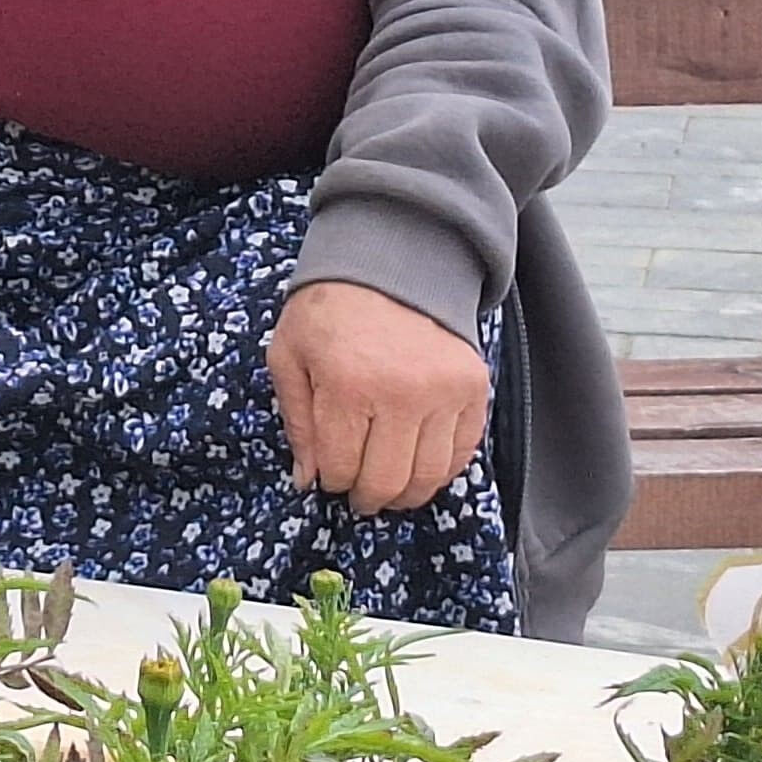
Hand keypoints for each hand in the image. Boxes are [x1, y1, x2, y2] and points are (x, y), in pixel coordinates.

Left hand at [267, 280, 490, 513]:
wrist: (389, 263)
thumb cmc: (330, 309)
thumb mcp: (288, 356)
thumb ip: (296, 421)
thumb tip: (308, 479)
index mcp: (347, 385)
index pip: (341, 467)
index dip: (331, 482)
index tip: (328, 479)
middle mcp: (401, 393)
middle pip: (387, 480)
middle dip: (366, 498)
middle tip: (358, 496)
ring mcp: (444, 392)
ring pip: (428, 476)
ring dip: (405, 494)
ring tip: (388, 488)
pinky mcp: (473, 388)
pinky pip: (463, 452)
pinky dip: (441, 471)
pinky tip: (420, 467)